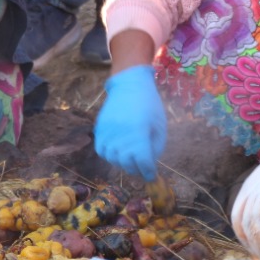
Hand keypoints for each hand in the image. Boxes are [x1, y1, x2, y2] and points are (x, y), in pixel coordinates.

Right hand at [94, 65, 166, 180]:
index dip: (148, 172)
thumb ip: (156, 146)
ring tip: (130, 160)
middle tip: (142, 169)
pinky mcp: (100, 128)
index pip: (143, 161)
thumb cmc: (149, 105)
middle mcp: (121, 134)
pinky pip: (101, 150)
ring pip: (113, 159)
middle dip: (136, 169)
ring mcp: (108, 132)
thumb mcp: (159, 125)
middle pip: (127, 163)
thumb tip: (149, 163)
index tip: (151, 175)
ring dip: (123, 164)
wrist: (130, 84)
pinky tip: (117, 153)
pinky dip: (109, 156)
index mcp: (139, 133)